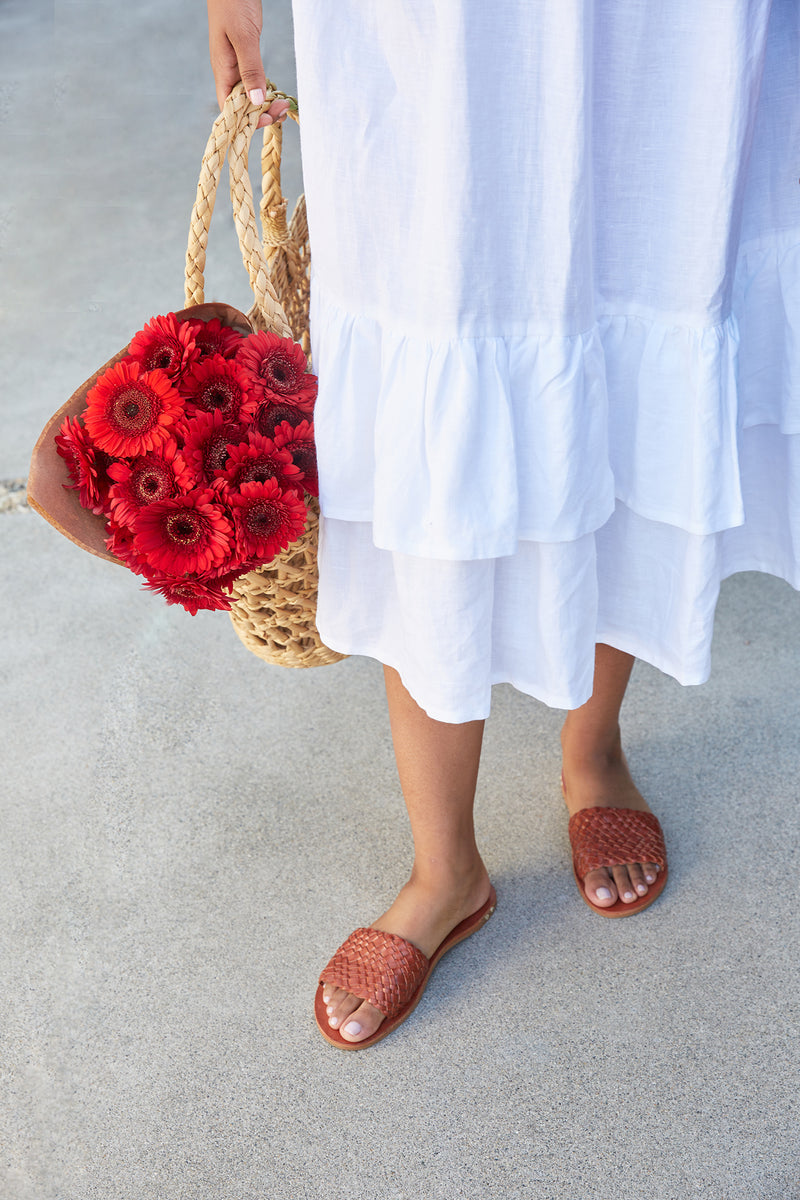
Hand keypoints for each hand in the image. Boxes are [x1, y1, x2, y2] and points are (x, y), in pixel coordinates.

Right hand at [206, 0, 289, 127]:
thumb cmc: (233, 2)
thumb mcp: (243, 36)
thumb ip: (250, 68)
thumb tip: (257, 102)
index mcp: (222, 69)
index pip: (230, 108)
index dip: (248, 121)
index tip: (269, 120)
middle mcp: (228, 71)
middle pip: (242, 105)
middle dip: (262, 114)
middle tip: (284, 112)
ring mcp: (235, 64)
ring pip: (250, 95)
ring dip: (266, 104)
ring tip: (284, 106)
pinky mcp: (244, 56)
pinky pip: (254, 81)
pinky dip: (265, 89)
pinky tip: (276, 92)